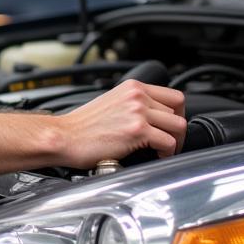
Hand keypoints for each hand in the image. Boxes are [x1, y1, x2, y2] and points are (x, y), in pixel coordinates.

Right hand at [59, 79, 186, 167]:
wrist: (65, 137)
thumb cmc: (83, 126)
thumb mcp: (112, 102)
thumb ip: (133, 103)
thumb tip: (152, 117)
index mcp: (133, 87)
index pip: (173, 95)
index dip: (177, 113)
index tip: (170, 126)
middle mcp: (137, 96)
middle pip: (178, 111)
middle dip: (176, 129)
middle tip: (168, 142)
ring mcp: (138, 112)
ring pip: (178, 126)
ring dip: (174, 141)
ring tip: (162, 150)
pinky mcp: (137, 131)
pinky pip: (168, 142)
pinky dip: (167, 153)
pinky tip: (155, 156)